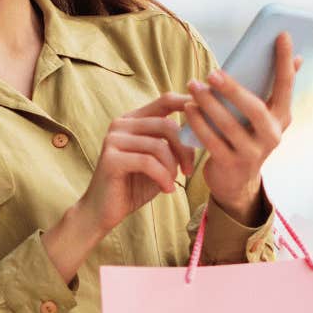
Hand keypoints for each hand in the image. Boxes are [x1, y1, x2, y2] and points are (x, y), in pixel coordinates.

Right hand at [43, 94, 195, 279]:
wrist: (102, 212)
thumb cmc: (134, 186)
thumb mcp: (159, 162)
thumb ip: (173, 144)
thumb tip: (201, 130)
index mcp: (133, 120)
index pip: (165, 101)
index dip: (189, 104)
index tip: (209, 117)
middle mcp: (121, 124)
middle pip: (166, 124)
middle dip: (185, 149)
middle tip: (189, 170)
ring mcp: (113, 139)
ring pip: (158, 145)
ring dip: (172, 167)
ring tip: (172, 182)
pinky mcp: (111, 158)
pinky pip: (148, 162)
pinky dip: (163, 177)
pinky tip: (167, 190)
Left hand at [184, 32, 302, 220]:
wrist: (237, 182)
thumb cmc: (247, 136)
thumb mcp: (264, 116)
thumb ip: (274, 88)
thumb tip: (297, 56)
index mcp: (282, 118)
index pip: (286, 85)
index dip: (285, 61)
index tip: (282, 34)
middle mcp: (272, 136)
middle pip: (254, 108)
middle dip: (233, 88)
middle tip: (212, 71)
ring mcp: (253, 153)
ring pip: (229, 125)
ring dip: (209, 103)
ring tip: (193, 85)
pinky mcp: (231, 164)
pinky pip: (212, 141)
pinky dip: (199, 123)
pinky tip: (189, 108)